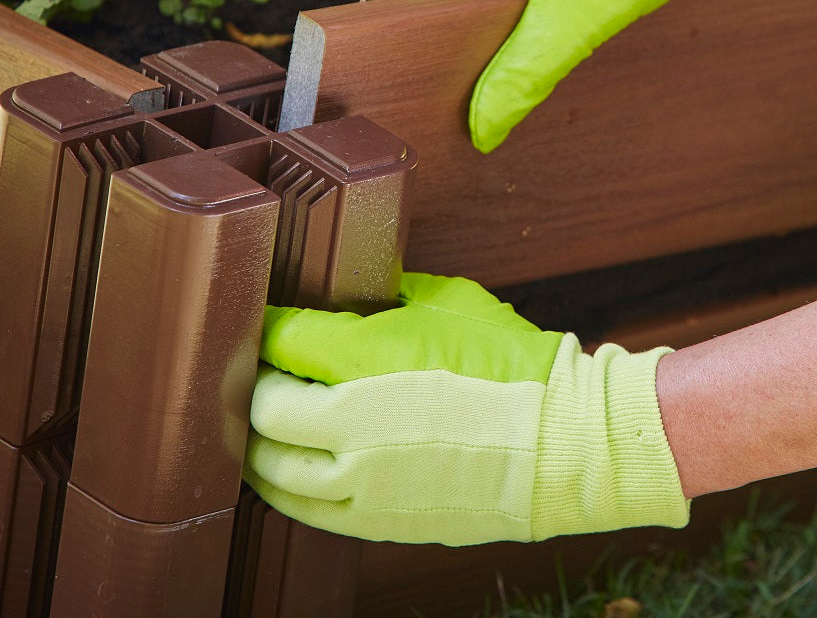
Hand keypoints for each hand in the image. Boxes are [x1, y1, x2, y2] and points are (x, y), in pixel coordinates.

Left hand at [244, 273, 687, 545]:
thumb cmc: (514, 365)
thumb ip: (387, 298)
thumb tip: (349, 296)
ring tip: (263, 425)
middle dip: (253, 388)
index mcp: (366, 361)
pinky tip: (292, 470)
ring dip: (259, 444)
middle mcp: (350, 425)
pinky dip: (287, 488)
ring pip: (271, 470)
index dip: (266, 329)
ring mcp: (361, 483)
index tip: (268, 324)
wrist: (564, 443)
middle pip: (261, 409)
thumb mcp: (448, 303)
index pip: (279, 340)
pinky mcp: (378, 522)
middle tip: (259, 374)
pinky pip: (305, 511)